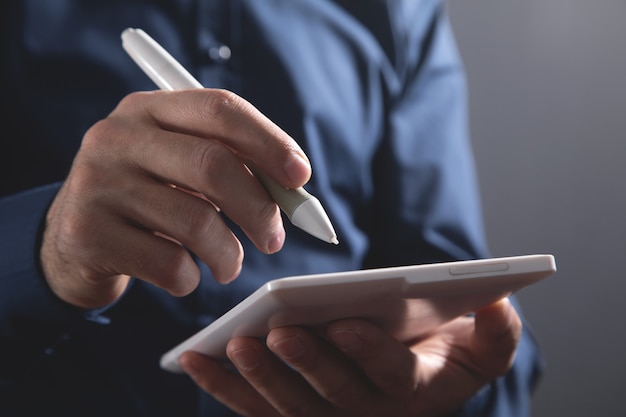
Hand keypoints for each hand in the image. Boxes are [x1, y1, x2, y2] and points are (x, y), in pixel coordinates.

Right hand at [40, 89, 310, 308]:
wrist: (74, 240)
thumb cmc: (148, 199)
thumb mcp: (180, 168)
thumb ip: (234, 167)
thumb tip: (297, 192)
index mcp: (148, 109)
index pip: (220, 109)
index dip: (269, 142)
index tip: (300, 177)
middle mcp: (117, 137)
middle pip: (213, 164)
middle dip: (259, 208)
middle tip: (275, 239)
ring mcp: (98, 184)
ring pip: (195, 221)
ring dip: (229, 254)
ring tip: (229, 265)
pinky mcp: (89, 234)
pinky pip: (168, 263)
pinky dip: (191, 278)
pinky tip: (185, 274)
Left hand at [179, 298, 520, 416]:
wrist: (413, 373)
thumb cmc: (442, 351)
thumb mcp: (481, 346)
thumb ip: (497, 331)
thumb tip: (500, 303)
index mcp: (413, 392)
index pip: (391, 376)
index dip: (370, 352)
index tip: (347, 323)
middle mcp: (366, 413)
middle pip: (331, 395)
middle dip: (305, 364)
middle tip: (277, 333)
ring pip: (287, 404)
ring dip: (258, 378)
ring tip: (234, 345)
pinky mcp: (291, 410)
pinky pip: (253, 406)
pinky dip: (223, 386)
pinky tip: (193, 359)